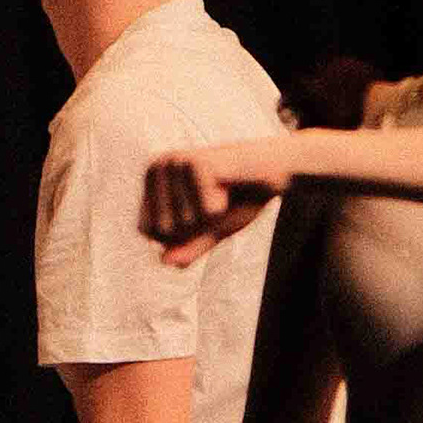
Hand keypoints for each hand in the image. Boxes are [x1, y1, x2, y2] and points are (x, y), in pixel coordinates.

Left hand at [143, 136, 294, 263]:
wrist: (273, 169)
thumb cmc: (237, 199)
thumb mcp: (210, 230)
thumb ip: (187, 247)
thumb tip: (164, 261)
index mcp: (151, 179)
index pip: (149, 232)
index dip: (181, 235)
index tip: (200, 211)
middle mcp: (158, 166)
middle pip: (165, 230)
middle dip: (197, 227)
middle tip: (214, 201)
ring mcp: (175, 161)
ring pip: (187, 223)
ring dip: (213, 217)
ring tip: (222, 192)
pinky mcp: (196, 163)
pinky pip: (208, 212)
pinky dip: (223, 208)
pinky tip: (229, 186)